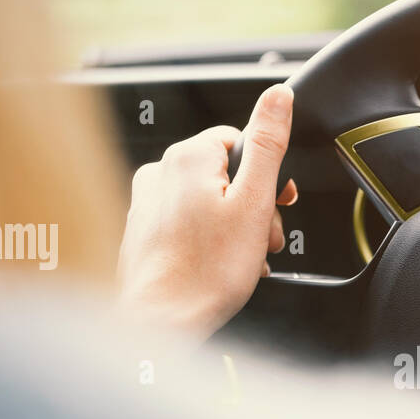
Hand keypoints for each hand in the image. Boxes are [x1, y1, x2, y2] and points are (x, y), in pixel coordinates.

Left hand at [116, 84, 296, 340]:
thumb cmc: (206, 273)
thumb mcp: (254, 202)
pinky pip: (186, 224)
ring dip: (233, 227)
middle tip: (262, 239)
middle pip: (225, 173)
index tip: (277, 202)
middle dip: (251, 206)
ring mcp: (146, 202)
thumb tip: (278, 96)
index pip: (241, 141)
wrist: (160, 322)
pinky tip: (218, 267)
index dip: (267, 175)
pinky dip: (207, 241)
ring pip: (207, 201)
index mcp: (189, 156)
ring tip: (242, 259)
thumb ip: (267, 144)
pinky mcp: (142, 231)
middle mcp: (160, 172)